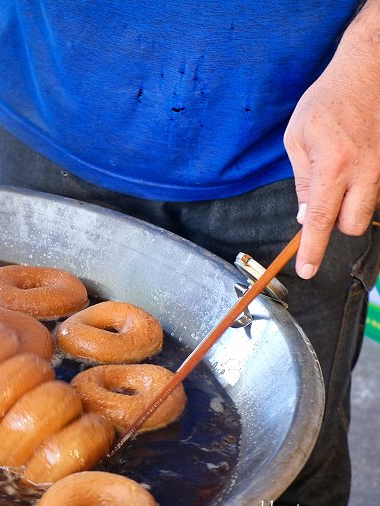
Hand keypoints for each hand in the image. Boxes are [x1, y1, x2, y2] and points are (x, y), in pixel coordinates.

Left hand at [284, 50, 379, 278]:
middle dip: (338, 223)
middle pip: (354, 224)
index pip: (320, 219)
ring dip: (352, 203)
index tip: (307, 270)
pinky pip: (379, 189)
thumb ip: (301, 180)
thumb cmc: (329, 99)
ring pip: (369, 208)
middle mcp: (364, 170)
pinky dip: (365, 187)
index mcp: (332, 164)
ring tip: (340, 172)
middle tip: (324, 200)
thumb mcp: (297, 138)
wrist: (370, 70)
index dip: (312, 249)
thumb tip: (304, 215)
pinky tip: (356, 163)